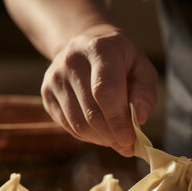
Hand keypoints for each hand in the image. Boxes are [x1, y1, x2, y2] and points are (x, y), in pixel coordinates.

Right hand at [41, 24, 157, 156]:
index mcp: (99, 49)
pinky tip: (101, 133)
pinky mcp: (46, 93)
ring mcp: (55, 77)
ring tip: (116, 139)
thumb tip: (140, 118)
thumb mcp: (142, 68)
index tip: (130, 140)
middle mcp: (72, 61)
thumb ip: (145, 92)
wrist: (86, 45)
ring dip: (100, 139)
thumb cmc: (121, 61)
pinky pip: (68, 125)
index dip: (118, 120)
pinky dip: (87, 136)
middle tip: (127, 146)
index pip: (105, 90)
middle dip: (111, 136)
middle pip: (91, 111)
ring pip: (77, 123)